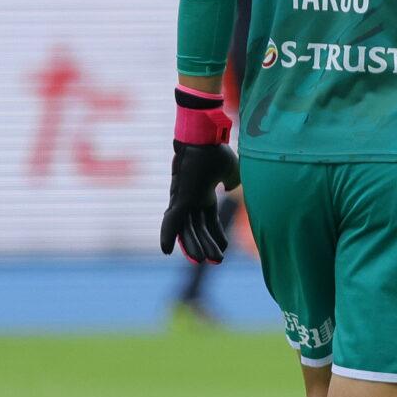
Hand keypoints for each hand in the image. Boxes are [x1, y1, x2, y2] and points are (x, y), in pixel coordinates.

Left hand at [161, 85, 239, 262]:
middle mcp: (191, 198)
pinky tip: (165, 251)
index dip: (216, 235)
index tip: (223, 249)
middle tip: (214, 262)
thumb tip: (230, 189)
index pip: (209, 220)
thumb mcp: (230, 169)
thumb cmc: (216, 148)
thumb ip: (230, 181)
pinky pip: (171, 221)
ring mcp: (182, 198)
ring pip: (185, 228)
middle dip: (205, 245)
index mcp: (203, 193)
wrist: (204, 134)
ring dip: (192, 246)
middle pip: (197, 228)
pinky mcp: (178, 197)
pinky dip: (167, 236)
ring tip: (200, 262)